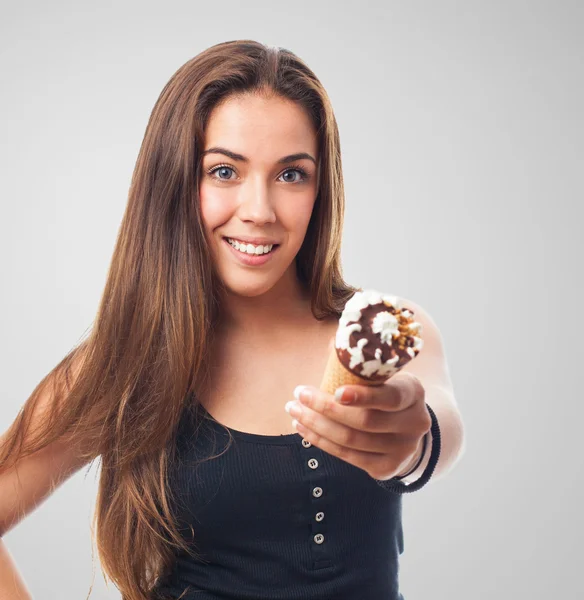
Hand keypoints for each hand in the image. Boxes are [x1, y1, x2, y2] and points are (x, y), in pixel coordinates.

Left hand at [284, 372, 431, 480]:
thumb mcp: (384, 374)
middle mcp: (414, 424)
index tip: (335, 391)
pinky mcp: (386, 468)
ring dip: (316, 425)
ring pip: (351, 441)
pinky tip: (303, 428)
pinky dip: (321, 441)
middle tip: (299, 393)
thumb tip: (333, 343)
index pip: (390, 398)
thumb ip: (361, 363)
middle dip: (326, 408)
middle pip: (365, 422)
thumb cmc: (384, 390)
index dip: (362, 397)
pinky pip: (347, 457)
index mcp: (414, 393)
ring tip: (294, 410)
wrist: (408, 427)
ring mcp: (402, 450)